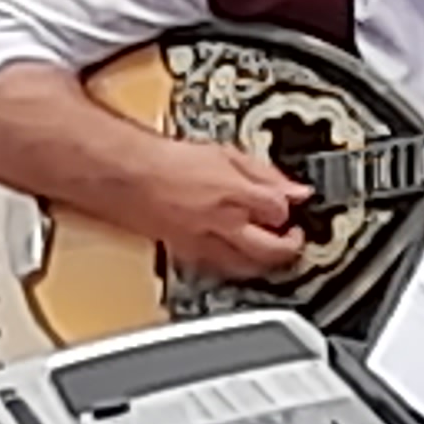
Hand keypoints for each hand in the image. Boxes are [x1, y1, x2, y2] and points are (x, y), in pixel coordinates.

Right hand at [138, 134, 308, 282]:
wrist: (128, 176)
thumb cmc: (167, 161)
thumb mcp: (226, 154)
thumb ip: (265, 174)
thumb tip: (295, 189)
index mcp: (234, 193)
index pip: (281, 210)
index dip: (292, 209)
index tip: (292, 204)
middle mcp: (222, 223)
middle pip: (272, 250)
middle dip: (290, 246)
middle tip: (294, 237)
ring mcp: (204, 244)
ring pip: (248, 268)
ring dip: (265, 262)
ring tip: (269, 248)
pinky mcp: (187, 256)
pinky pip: (221, 268)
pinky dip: (235, 265)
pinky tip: (237, 254)